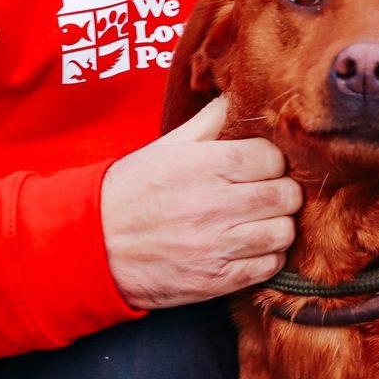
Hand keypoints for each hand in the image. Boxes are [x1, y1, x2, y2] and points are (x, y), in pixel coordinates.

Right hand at [102, 99, 302, 308]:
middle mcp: (214, 206)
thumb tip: (238, 98)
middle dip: (282, 191)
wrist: (93, 246)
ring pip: (283, 232)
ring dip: (277, 225)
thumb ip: (209, 122)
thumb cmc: (131, 191)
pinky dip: (266, 257)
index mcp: (205, 166)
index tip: (261, 165)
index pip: (272, 158)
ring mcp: (216, 247)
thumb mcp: (165, 147)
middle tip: (267, 192)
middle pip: (285, 195)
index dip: (271, 160)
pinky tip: (248, 246)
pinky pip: (267, 267)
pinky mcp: (215, 281)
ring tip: (259, 220)